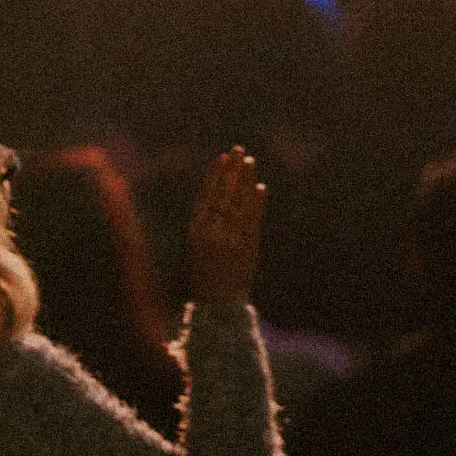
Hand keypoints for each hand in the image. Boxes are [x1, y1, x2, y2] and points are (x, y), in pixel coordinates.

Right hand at [186, 147, 267, 305]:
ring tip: (250, 162)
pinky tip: (260, 187)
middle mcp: (211, 232)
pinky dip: (257, 203)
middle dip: (231, 170)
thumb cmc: (206, 275)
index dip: (215, 174)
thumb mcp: (198, 247)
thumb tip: (220, 197)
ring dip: (245, 180)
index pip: (205, 195)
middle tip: (239, 150)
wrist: (218, 305)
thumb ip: (208, 224)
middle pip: (222, 193)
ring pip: (238, 203)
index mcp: (195, 231)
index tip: (222, 157)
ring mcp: (229, 239)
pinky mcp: (246, 248)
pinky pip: (252, 220)